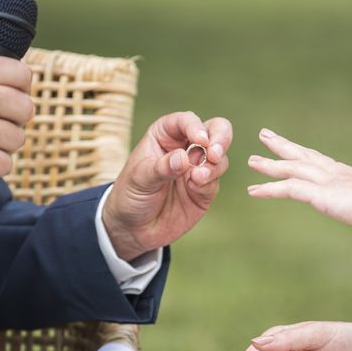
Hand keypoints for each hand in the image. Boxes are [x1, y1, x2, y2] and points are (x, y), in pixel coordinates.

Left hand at [103, 111, 231, 260]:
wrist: (133, 229)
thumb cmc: (130, 196)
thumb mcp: (139, 179)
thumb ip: (162, 168)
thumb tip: (184, 158)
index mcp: (165, 136)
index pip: (185, 121)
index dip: (195, 126)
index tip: (200, 140)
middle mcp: (185, 148)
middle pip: (214, 130)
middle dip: (220, 138)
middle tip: (214, 153)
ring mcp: (197, 169)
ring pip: (219, 157)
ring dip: (214, 165)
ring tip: (198, 178)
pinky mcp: (204, 190)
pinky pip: (215, 181)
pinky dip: (209, 183)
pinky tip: (194, 188)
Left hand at [248, 128, 351, 253]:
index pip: (324, 164)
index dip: (306, 157)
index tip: (295, 149)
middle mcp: (339, 176)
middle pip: (304, 156)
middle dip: (284, 146)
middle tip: (265, 135)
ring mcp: (329, 183)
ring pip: (292, 168)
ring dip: (270, 164)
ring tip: (251, 160)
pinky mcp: (323, 195)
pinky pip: (289, 189)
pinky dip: (269, 189)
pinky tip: (253, 191)